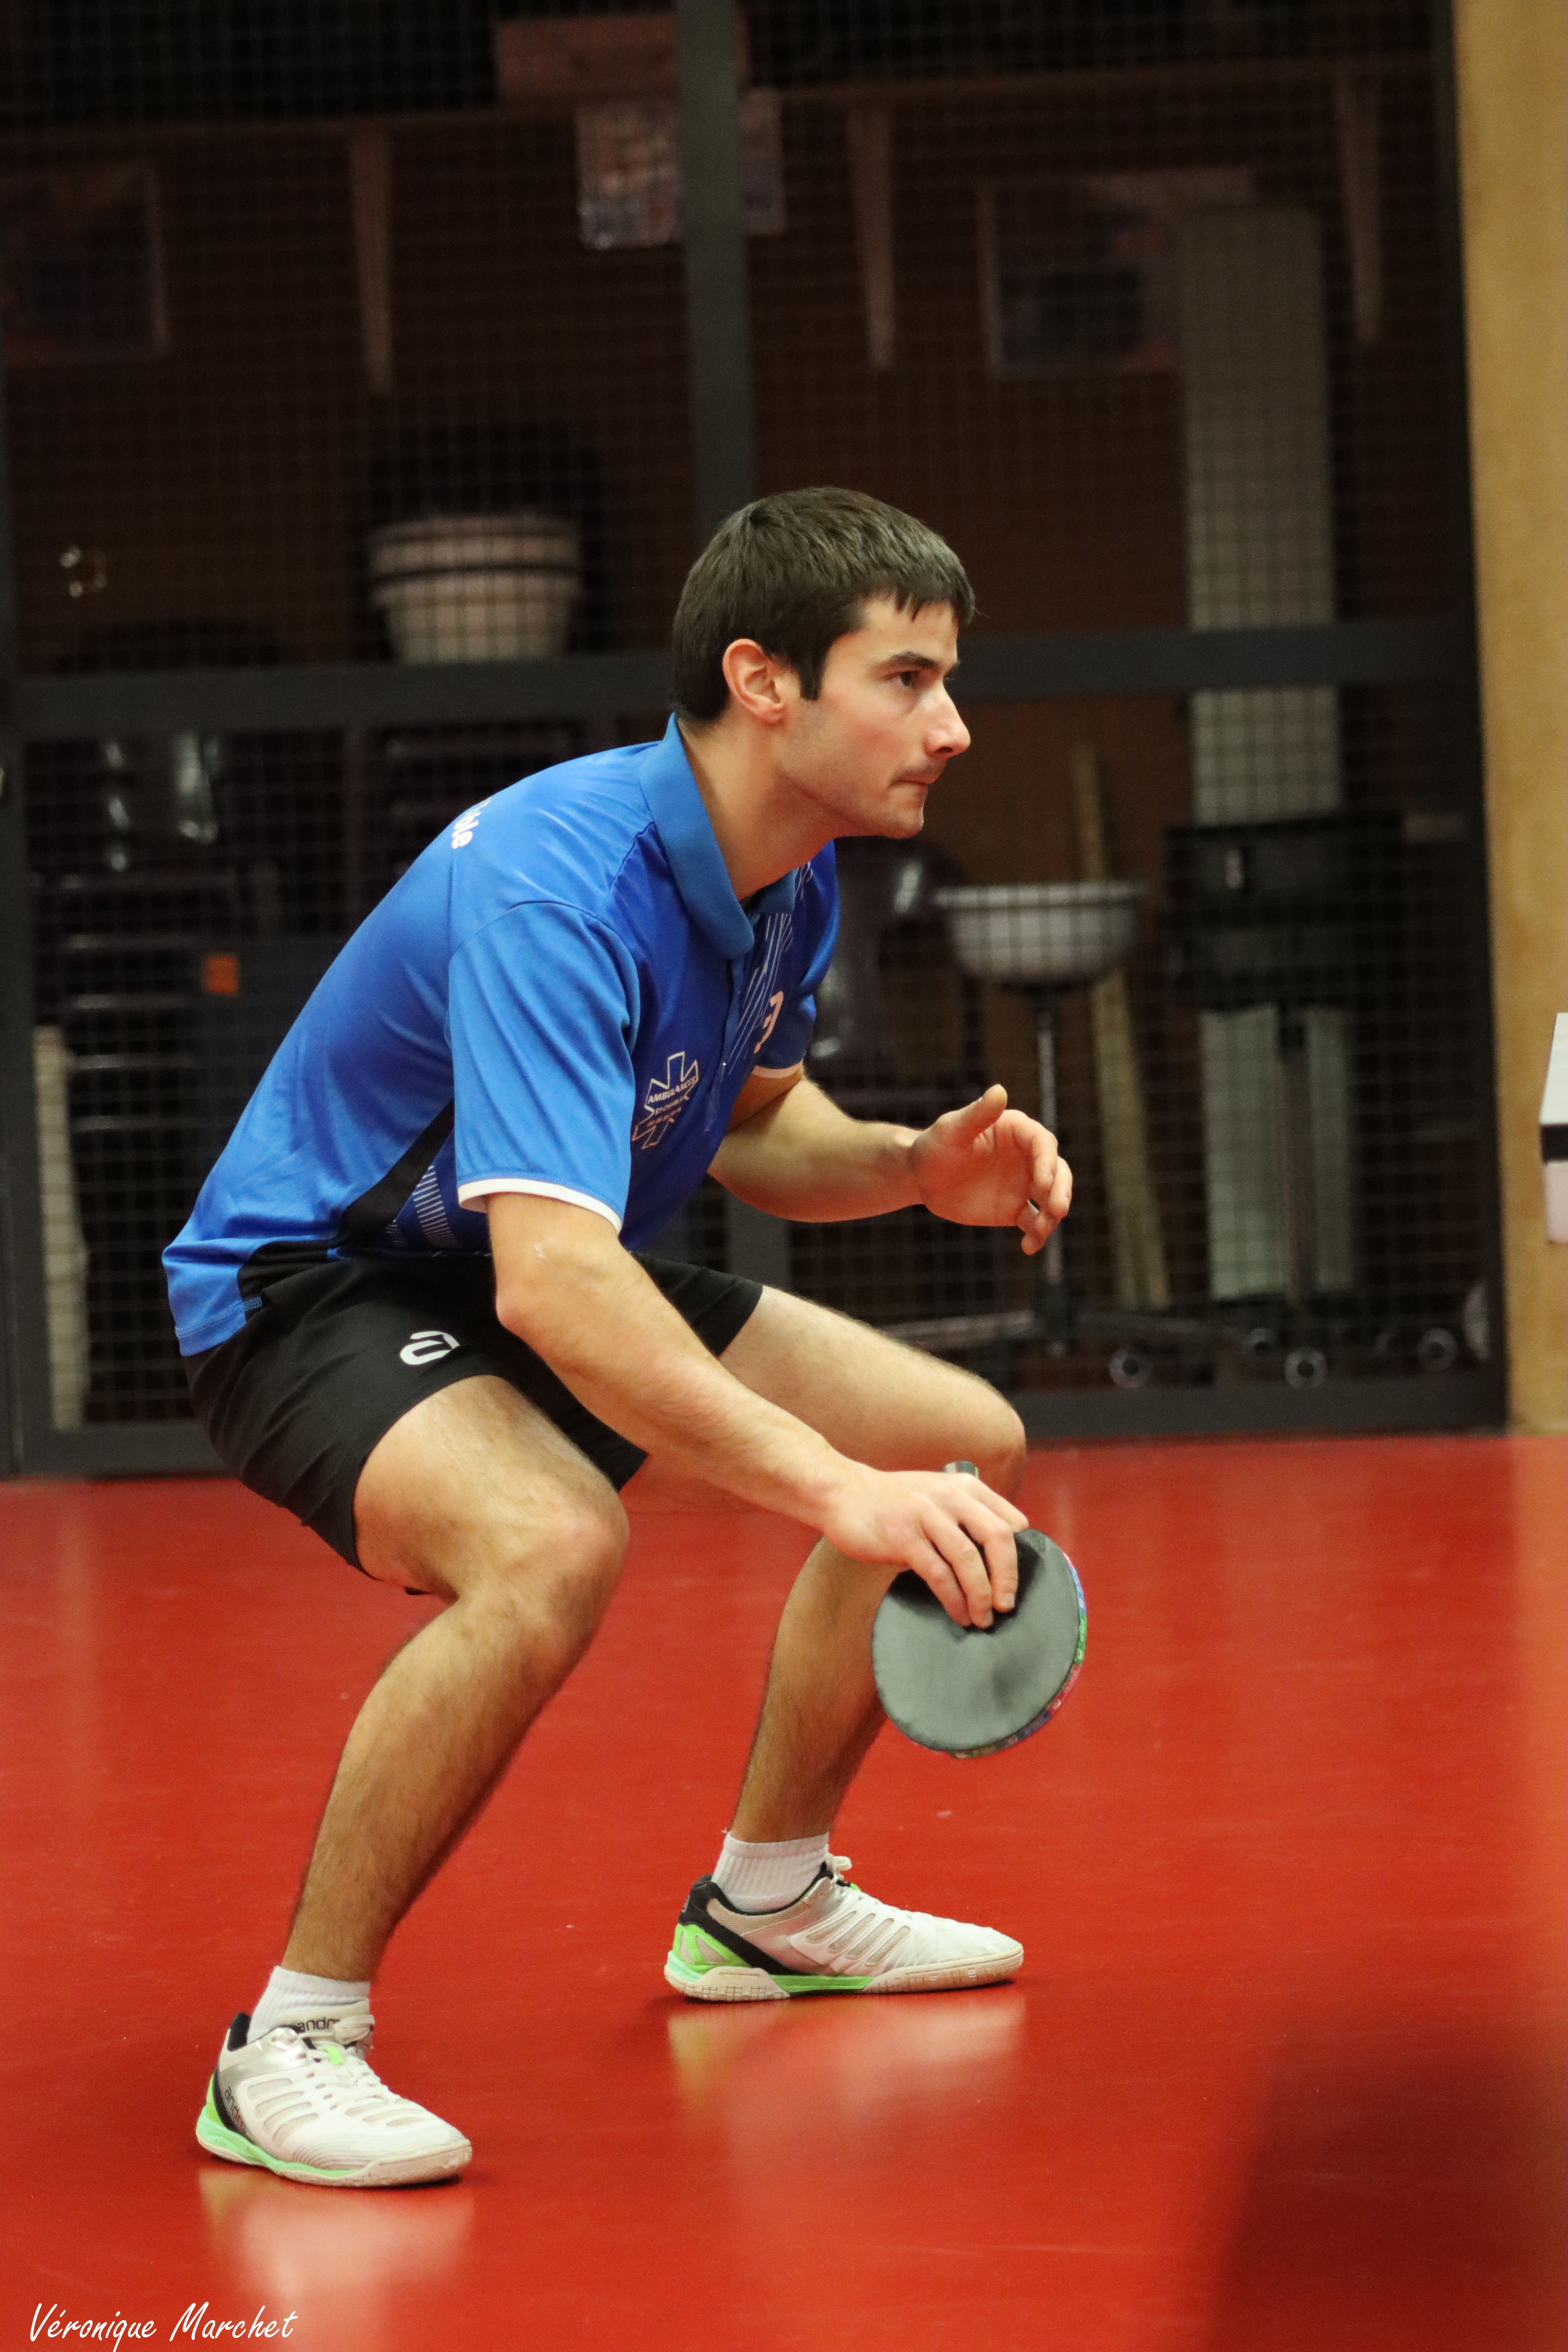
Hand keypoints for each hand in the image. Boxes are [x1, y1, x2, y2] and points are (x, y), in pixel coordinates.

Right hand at [820, 1463, 1026, 1626]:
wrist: (843, 1493)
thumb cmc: (894, 1502)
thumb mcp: (938, 1496)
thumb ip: (966, 1517)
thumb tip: (997, 1560)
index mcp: (965, 1487)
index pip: (1009, 1521)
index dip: (1019, 1557)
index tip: (1015, 1584)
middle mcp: (950, 1496)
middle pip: (997, 1537)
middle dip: (1007, 1577)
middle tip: (1006, 1606)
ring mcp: (926, 1515)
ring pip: (968, 1558)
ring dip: (981, 1595)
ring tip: (983, 1618)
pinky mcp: (903, 1537)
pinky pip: (938, 1573)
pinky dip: (953, 1598)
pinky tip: (958, 1613)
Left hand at [908, 1084, 1072, 1254]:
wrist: (921, 1177)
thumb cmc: (935, 1146)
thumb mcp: (952, 1129)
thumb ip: (978, 1114)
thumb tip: (999, 1090)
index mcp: (1017, 1131)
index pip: (1043, 1144)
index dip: (1047, 1163)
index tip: (1041, 1183)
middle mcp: (1027, 1157)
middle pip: (1057, 1172)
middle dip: (1060, 1191)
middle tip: (1057, 1210)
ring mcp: (1024, 1184)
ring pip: (1051, 1199)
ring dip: (1053, 1216)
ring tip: (1041, 1231)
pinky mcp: (1015, 1208)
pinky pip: (1034, 1223)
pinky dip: (1037, 1235)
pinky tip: (1029, 1247)